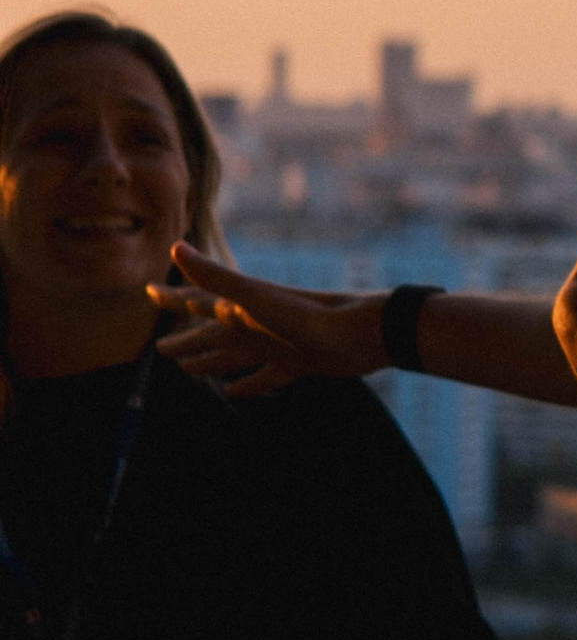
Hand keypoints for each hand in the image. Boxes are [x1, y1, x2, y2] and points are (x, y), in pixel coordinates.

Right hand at [155, 253, 385, 394]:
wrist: (364, 333)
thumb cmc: (308, 314)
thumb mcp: (254, 298)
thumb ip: (215, 277)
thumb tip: (175, 247)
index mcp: (240, 308)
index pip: (197, 302)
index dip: (173, 299)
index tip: (149, 291)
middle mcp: (255, 325)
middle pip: (212, 335)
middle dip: (186, 341)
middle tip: (160, 351)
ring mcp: (277, 345)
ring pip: (234, 357)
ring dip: (212, 363)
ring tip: (189, 371)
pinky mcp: (298, 364)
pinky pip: (265, 377)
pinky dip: (248, 384)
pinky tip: (235, 392)